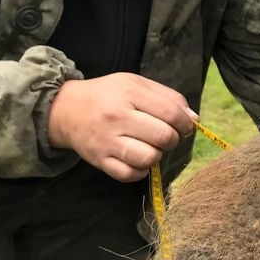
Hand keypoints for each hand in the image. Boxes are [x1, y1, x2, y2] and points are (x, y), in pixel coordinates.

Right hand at [47, 73, 196, 181]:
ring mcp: (107, 141)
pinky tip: (138, 159)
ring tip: (151, 146)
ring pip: (149, 158)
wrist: (66, 109)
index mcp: (130, 94)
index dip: (185, 123)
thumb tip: (193, 118)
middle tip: (166, 135)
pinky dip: (141, 171)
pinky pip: (131, 175)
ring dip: (157, 155)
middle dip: (173, 139)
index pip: (171, 113)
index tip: (185, 126)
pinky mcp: (99, 161)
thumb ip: (168, 97)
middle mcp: (117, 118)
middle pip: (163, 137)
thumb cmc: (108, 95)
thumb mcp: (136, 84)